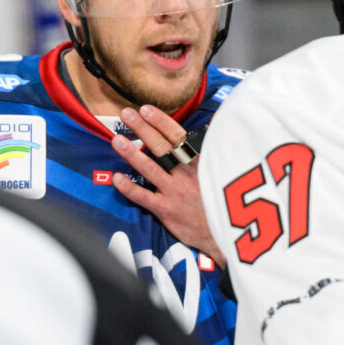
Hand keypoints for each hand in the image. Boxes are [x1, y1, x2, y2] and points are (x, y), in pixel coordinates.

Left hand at [109, 105, 227, 265]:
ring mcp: (174, 192)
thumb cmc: (221, 202)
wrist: (226, 235)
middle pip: (161, 147)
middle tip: (126, 114)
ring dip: (131, 154)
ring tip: (116, 140)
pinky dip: (129, 188)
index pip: (178, 136)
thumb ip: (208, 153)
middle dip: (142, 129)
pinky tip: (116, 178)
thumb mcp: (222, 173)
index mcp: (200, 162)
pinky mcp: (166, 211)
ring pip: (150, 168)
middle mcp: (185, 174)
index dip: (160, 122)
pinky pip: (144, 197)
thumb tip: (212, 127)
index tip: (146, 109)